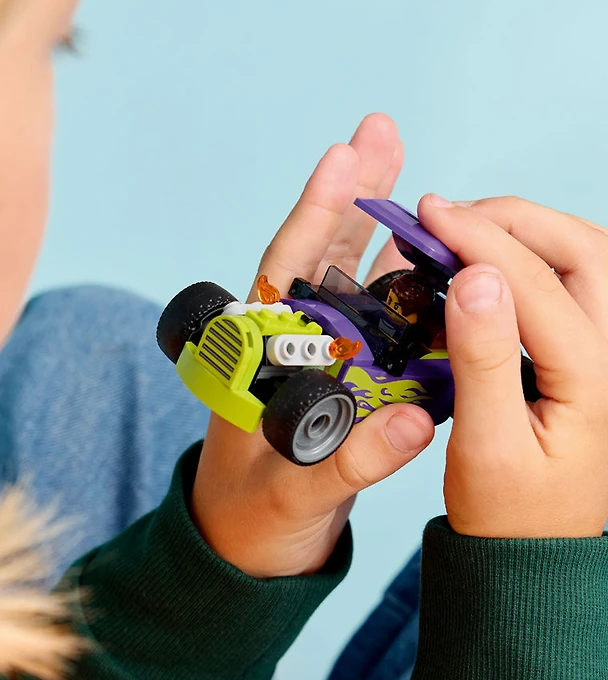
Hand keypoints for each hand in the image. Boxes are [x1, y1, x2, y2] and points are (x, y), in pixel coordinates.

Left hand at [192, 114, 435, 577]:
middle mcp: (290, 346)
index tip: (341, 158)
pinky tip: (430, 258)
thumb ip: (347, 465)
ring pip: (354, 283)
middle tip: (379, 129)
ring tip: (415, 176)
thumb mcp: (292, 496)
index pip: (285, 273)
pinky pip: (380, 327)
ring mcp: (321, 360)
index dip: (314, 215)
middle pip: (321, 257)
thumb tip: (412, 423)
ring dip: (385, 233)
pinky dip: (405, 292)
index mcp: (258, 359)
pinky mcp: (346, 382)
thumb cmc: (251, 521)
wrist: (249, 550)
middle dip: (351, 195)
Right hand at [417, 194, 607, 537]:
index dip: (478, 240)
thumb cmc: (508, 509)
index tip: (427, 215)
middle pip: (584, 252)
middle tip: (447, 215)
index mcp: (596, 381)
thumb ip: (483, 360)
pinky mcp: (596, 356)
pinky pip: (578, 283)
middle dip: (512, 220)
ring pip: (589, 259)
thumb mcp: (485, 445)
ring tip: (466, 228)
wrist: (536, 549)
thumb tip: (473, 278)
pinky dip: (535, 256)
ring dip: (530, 231)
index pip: (537, 284)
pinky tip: (492, 260)